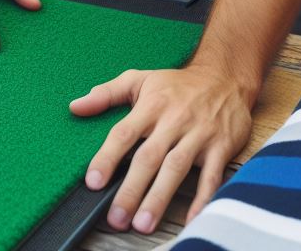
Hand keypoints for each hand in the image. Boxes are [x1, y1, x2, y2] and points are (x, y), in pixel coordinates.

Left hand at [70, 63, 251, 233]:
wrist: (225, 77)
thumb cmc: (177, 84)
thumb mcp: (141, 79)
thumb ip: (107, 94)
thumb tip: (75, 106)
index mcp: (152, 105)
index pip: (124, 133)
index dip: (108, 157)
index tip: (93, 182)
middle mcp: (174, 120)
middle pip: (149, 157)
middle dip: (131, 189)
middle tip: (116, 217)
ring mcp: (198, 134)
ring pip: (176, 168)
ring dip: (159, 197)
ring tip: (142, 223)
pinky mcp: (221, 147)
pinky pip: (212, 176)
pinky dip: (203, 199)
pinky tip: (190, 220)